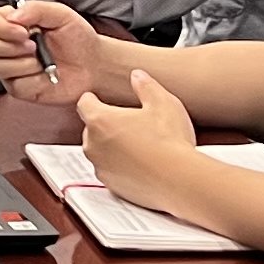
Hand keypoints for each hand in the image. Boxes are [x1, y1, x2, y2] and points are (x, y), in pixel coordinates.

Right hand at [0, 0, 113, 103]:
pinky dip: (33, 80)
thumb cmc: (78, 39)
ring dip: (24, 64)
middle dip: (7, 46)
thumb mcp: (61, 14)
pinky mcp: (18, 88)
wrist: (93, 65)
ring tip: (43, 61)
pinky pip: (14, 85)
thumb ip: (36, 9)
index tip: (23, 30)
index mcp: (13, 24)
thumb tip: (13, 15)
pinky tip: (45, 75)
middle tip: (32, 46)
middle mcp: (7, 45)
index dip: (1, 27)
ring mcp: (10, 68)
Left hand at [76, 67, 200, 198]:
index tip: (98, 98)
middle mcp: (94, 146)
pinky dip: (121, 167)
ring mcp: (102, 168)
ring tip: (138, 144)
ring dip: (112, 147)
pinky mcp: (112, 186)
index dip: (92, 99)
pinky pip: (111, 171)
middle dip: (105, 124)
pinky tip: (142, 163)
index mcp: (100, 120)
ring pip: (100, 152)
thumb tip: (138, 76)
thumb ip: (146, 86)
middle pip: (91, 129)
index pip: (85, 103)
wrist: (179, 180)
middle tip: (128, 122)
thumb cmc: (169, 141)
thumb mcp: (163, 102)